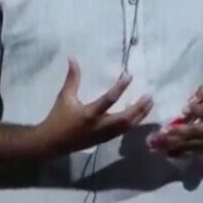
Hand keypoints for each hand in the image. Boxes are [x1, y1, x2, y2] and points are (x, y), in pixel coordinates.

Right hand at [35, 58, 152, 155]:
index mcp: (89, 114)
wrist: (52, 143)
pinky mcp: (105, 140)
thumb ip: (72, 78)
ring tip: (149, 104)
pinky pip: (123, 132)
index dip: (120, 87)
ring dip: (140, 115)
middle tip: (149, 96)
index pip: (109, 99)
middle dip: (139, 108)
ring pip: (127, 127)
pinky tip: (138, 115)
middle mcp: (100, 126)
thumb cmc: (58, 118)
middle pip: (125, 118)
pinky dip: (133, 123)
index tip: (129, 76)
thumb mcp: (64, 96)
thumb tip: (72, 58)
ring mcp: (104, 135)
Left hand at [147, 84, 202, 157]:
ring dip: (168, 143)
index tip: (185, 109)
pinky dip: (171, 153)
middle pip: (194, 131)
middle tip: (162, 131)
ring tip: (152, 141)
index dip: (197, 111)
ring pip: (185, 144)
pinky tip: (157, 151)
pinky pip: (184, 154)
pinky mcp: (198, 152)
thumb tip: (194, 94)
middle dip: (178, 132)